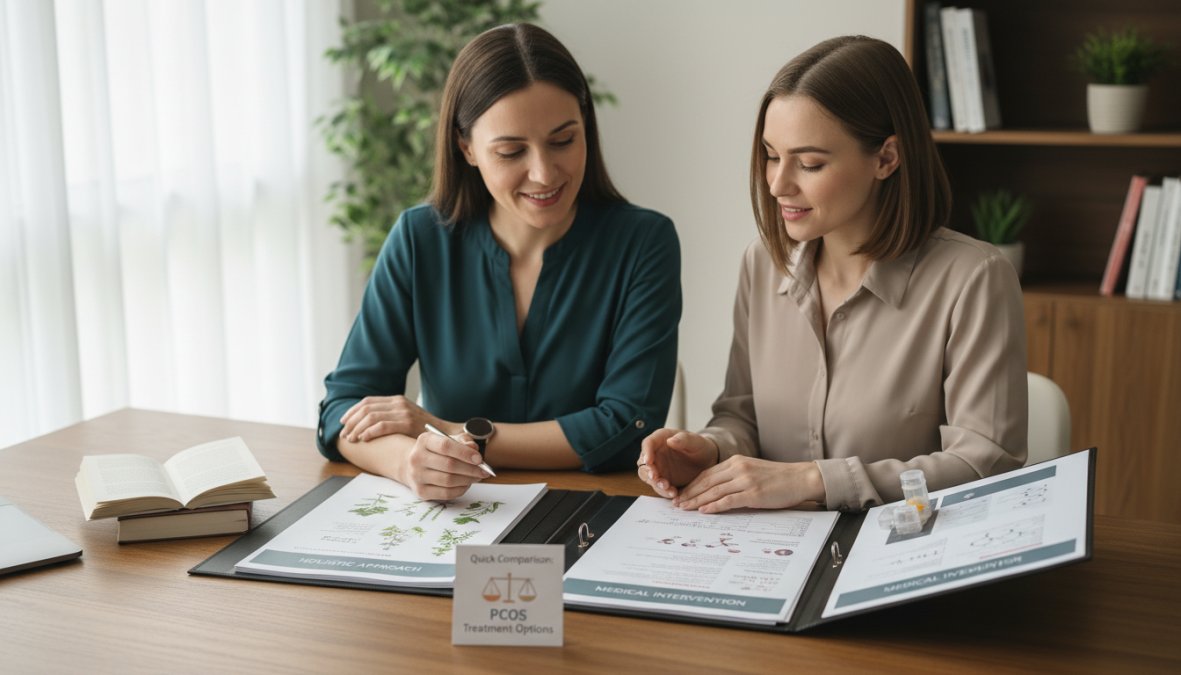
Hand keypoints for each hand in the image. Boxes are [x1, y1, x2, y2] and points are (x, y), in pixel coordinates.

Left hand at [340, 395, 452, 442]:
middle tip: (344, 434)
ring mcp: (403, 412)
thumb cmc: (425, 431)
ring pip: (370, 417)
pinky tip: (363, 439)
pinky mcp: (407, 423)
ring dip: (357, 428)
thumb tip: (367, 423)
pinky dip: (369, 432)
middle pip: (366, 408)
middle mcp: (399, 403)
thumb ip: (391, 417)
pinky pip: (381, 426)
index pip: (367, 402)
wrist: (447, 434)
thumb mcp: (407, 418)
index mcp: (397, 400)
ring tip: (351, 439)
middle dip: (351, 422)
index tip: (343, 422)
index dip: (352, 412)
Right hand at [399, 431, 488, 500]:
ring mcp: (417, 476)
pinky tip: (466, 484)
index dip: (465, 453)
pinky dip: (460, 489)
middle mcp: (417, 458)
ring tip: (477, 477)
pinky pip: (446, 494)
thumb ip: (463, 441)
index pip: (445, 446)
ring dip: (467, 480)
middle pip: (449, 465)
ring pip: (448, 481)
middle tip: (484, 471)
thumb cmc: (438, 451)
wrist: (415, 465)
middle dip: (471, 469)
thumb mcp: (449, 440)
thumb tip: (473, 448)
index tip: (479, 459)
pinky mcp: (421, 491)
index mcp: (424, 441)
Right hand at [637, 429, 719, 499]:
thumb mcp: (696, 441)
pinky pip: (659, 487)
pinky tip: (673, 493)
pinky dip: (664, 491)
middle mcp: (655, 453)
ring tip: (668, 488)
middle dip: (649, 471)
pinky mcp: (663, 479)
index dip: (646, 452)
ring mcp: (658, 468)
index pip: (648, 443)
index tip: (648, 461)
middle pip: (644, 463)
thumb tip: (670, 440)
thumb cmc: (700, 446)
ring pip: (649, 477)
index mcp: (660, 439)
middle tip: (656, 478)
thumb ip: (684, 439)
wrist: (707, 461)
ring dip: (656, 484)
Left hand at [673, 457, 824, 513]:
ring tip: (685, 509)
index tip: (682, 494)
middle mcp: (738, 468)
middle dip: (689, 494)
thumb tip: (716, 492)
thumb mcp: (753, 472)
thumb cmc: (778, 478)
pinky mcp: (754, 493)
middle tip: (676, 504)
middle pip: (706, 482)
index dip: (692, 485)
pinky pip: (729, 500)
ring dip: (697, 501)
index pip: (707, 474)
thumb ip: (735, 478)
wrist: (801, 478)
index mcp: (736, 461)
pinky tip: (704, 511)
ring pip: (714, 491)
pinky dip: (714, 506)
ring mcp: (745, 480)